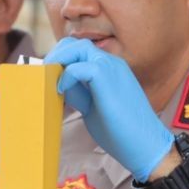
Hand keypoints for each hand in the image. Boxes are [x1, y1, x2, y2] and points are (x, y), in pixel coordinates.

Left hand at [45, 37, 173, 181]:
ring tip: (48, 80)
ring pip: (76, 48)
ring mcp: (111, 66)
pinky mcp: (106, 76)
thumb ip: (80, 94)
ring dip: (58, 61)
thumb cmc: (122, 131)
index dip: (61, 60)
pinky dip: (66, 77)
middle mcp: (111, 62)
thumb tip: (60, 87)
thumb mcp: (94, 107)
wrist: (145, 144)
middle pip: (75, 44)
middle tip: (42, 75)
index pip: (80, 52)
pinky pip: (78, 66)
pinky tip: (61, 92)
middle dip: (55, 56)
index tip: (47, 76)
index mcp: (111, 69)